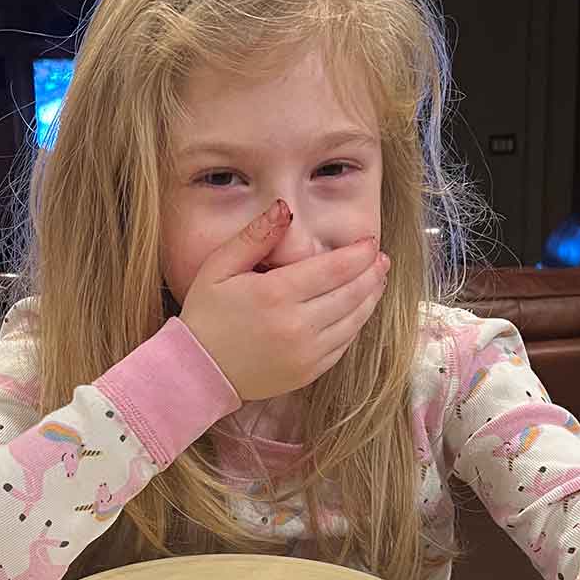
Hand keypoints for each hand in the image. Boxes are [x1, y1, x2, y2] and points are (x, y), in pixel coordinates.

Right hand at [179, 199, 390, 400]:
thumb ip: (255, 236)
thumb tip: (284, 208)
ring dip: (370, 297)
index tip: (369, 242)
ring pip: (354, 320)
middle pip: (351, 294)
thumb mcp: (219, 267)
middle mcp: (297, 325)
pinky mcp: (309, 371)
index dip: (358, 254)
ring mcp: (306, 353)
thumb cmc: (207, 315)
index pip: (334, 268)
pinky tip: (358, 309)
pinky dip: (356, 324)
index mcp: (276, 294)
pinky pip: (344, 344)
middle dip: (371, 273)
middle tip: (381, 259)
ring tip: (377, 279)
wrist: (199, 371)